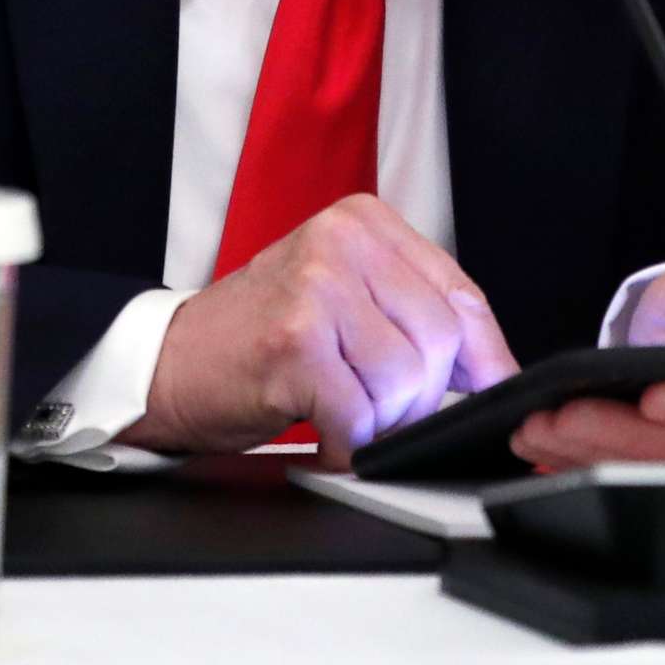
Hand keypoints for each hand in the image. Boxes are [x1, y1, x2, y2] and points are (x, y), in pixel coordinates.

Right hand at [118, 194, 520, 468]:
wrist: (171, 359)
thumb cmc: (261, 332)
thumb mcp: (343, 294)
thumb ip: (413, 311)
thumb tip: (493, 367)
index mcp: (364, 222)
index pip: (460, 293)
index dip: (485, 356)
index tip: (493, 390)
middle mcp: (342, 242)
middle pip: (441, 340)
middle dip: (421, 397)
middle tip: (379, 407)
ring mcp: (316, 289)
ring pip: (406, 381)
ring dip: (381, 421)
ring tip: (342, 411)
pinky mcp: (294, 344)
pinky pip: (359, 415)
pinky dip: (349, 442)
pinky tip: (325, 432)